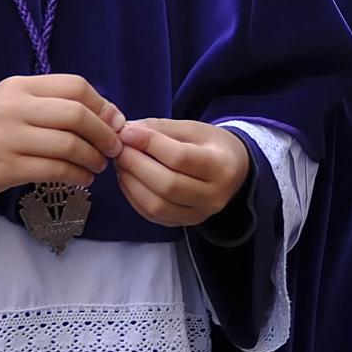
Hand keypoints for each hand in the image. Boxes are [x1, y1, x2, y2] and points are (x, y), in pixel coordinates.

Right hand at [0, 72, 121, 203]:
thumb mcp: (15, 106)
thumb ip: (53, 105)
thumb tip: (109, 114)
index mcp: (18, 86)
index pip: (75, 86)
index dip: (103, 105)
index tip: (115, 122)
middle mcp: (13, 107)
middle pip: (77, 114)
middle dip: (104, 134)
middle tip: (113, 149)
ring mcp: (8, 137)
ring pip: (69, 144)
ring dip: (93, 158)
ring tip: (97, 166)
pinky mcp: (6, 167)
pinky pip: (55, 170)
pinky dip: (77, 175)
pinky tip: (83, 180)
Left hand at [113, 115, 251, 226]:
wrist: (232, 171)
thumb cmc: (210, 145)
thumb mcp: (191, 128)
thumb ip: (159, 129)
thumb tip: (126, 132)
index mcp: (221, 166)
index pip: (180, 158)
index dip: (149, 144)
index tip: (127, 132)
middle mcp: (214, 195)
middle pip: (167, 185)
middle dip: (135, 165)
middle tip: (119, 149)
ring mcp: (199, 214)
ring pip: (157, 205)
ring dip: (131, 183)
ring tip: (121, 163)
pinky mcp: (184, 223)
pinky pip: (152, 215)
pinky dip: (133, 196)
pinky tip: (128, 178)